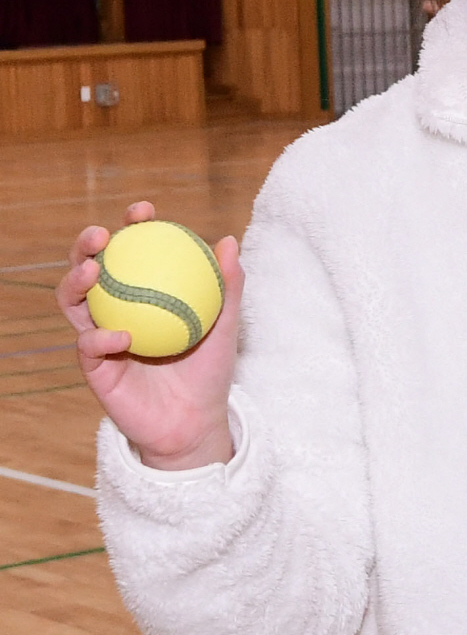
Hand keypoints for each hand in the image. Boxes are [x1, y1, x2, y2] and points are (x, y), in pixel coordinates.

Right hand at [56, 201, 241, 469]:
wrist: (196, 423)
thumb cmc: (210, 372)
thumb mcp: (225, 326)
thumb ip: (227, 285)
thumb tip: (227, 240)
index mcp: (142, 294)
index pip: (131, 251)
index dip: (131, 226)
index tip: (144, 212)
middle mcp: (114, 310)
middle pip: (88, 267)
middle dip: (86, 244)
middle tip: (103, 234)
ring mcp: (99, 337)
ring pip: (72, 301)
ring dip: (76, 281)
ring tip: (93, 271)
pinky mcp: (93, 368)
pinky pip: (88, 347)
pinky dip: (102, 338)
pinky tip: (121, 335)